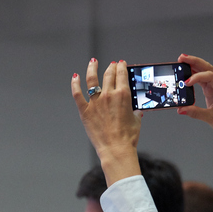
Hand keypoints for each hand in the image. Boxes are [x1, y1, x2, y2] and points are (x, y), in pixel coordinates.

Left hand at [71, 59, 141, 184]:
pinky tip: (75, 77)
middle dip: (111, 67)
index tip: (121, 64)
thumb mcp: (136, 122)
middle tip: (111, 65)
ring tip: (93, 62)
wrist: (116, 149)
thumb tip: (137, 112)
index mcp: (123, 95)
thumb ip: (136, 113)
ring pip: (92, 79)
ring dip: (92, 68)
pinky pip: (77, 93)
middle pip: (108, 74)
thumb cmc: (127, 138)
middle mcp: (108, 95)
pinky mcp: (85, 110)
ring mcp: (95, 102)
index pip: (122, 74)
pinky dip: (75, 83)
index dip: (121, 67)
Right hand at [175, 54, 212, 164]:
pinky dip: (195, 75)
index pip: (211, 76)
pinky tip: (186, 71)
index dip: (197, 77)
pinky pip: (204, 78)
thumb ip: (195, 112)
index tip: (186, 82)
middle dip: (194, 61)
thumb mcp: (211, 118)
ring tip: (181, 61)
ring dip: (193, 65)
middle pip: (208, 68)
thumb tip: (181, 109)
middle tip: (181, 58)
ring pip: (205, 70)